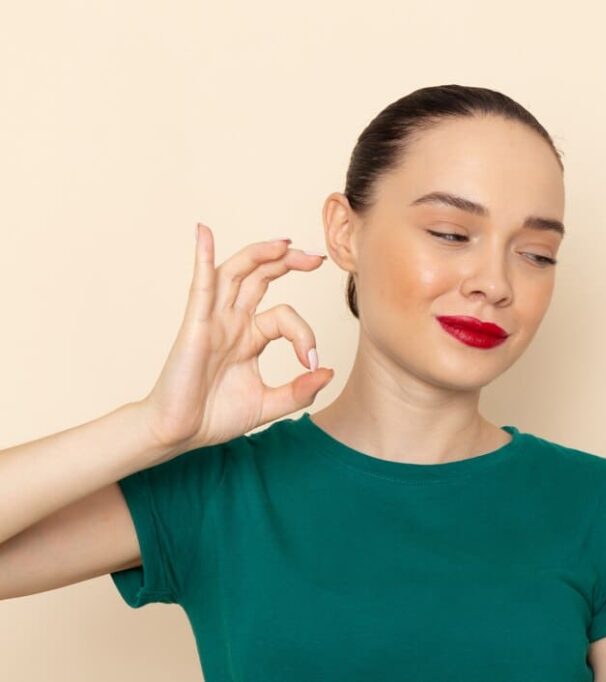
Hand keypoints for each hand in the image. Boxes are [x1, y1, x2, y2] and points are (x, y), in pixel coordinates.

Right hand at [139, 223, 333, 457]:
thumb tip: (326, 372)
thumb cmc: (215, 417)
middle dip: (288, 262)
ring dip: (259, 254)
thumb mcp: (270, 405)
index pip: (285, 316)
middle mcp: (232, 322)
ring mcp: (213, 321)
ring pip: (235, 273)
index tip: (311, 362)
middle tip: (316, 258)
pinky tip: (204, 233)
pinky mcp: (195, 326)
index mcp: (249, 336)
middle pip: (260, 277)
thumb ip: (300, 391)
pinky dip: (202, 256)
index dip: (305, 333)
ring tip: (284, 243)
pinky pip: (200, 285)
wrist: (178, 435)